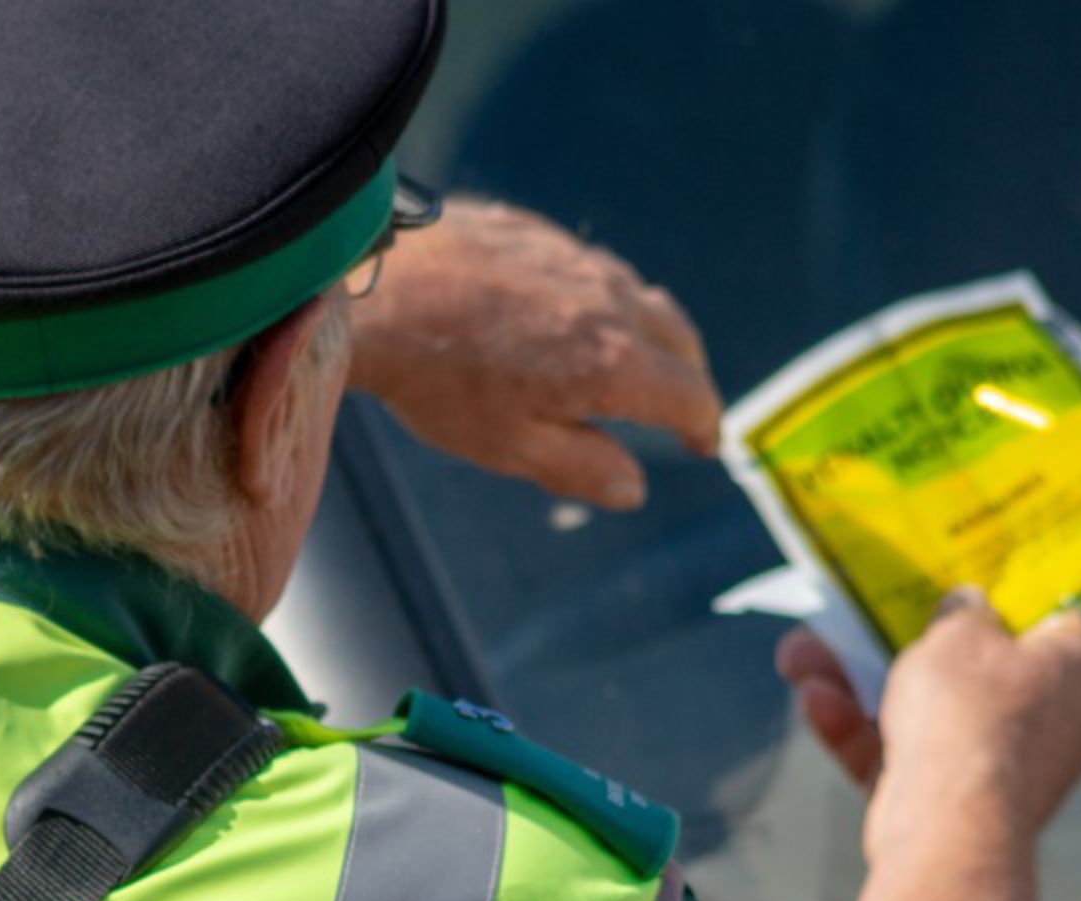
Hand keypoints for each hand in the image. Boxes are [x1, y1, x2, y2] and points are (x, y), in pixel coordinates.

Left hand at [345, 198, 720, 509]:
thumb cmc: (438, 376)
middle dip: (690, 375)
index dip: (704, 424)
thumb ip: (583, 468)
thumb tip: (634, 487)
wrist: (376, 285)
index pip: (691, 395)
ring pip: (638, 295)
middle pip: (679, 337)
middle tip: (682, 404)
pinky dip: (603, 298)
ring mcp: (574, 259)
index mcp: (614, 364)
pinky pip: (591, 267)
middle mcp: (609, 302)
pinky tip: (569, 315)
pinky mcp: (537, 232)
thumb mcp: (511, 446)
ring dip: (650, 332)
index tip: (703, 443)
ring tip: (633, 360)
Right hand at [778, 588, 1080, 900]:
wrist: (947, 826)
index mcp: (1075, 671)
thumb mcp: (959, 632)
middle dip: (902, 643)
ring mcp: (999, 767)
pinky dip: (862, 731)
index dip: (1006, 601)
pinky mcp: (954, 805)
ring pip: (923, 711)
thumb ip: (962, 611)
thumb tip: (968, 606)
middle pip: (970, 667)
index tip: (963, 587)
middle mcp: (1049, 721)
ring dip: (860, 683)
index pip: (1051, 623)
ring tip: (801, 657)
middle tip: (861, 617)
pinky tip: (815, 702)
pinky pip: (905, 755)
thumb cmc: (969, 713)